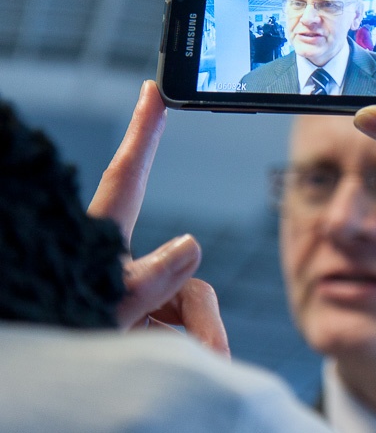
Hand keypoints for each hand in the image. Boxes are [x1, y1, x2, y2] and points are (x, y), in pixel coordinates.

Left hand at [88, 81, 229, 356]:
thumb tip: (188, 244)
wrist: (62, 390)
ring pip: (191, 300)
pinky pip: (185, 321)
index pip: (127, 177)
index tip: (152, 91)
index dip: (142, 130)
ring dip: (201, 337)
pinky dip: (197, 343)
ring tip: (200, 364)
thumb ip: (145, 281)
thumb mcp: (102, 314)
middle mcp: (123, 264)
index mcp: (102, 245)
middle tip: (208, 352)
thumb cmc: (63, 336)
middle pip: (184, 269)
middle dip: (200, 314)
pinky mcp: (147, 315)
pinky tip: (196, 362)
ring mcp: (138, 291)